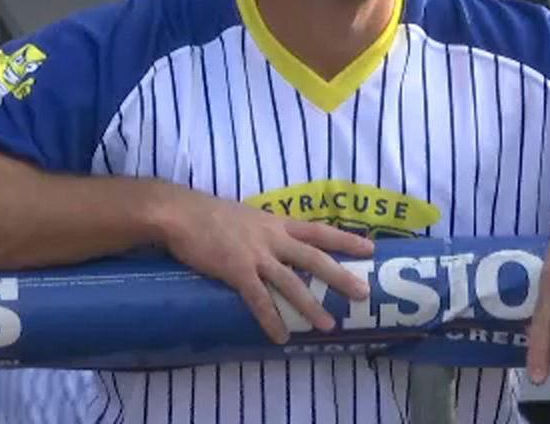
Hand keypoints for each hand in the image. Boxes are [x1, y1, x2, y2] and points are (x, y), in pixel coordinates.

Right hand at [154, 186, 374, 343]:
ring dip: (311, 306)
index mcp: (276, 223)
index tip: (369, 247)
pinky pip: (259, 300)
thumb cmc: (208, 213)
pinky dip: (272, 320)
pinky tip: (281, 337)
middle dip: (340, 276)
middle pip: (315, 258)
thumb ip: (262, 230)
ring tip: (328, 326)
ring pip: (291, 284)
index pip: (318, 231)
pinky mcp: (237, 271)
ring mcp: (256, 255)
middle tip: (363, 292)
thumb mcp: (246, 215)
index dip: (345, 239)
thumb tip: (273, 243)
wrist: (180, 213)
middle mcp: (272, 238)